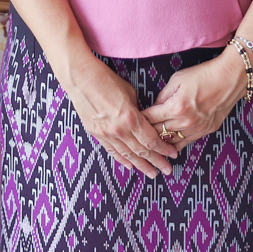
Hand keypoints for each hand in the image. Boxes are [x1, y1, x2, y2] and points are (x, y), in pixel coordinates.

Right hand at [65, 52, 175, 177]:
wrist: (80, 77)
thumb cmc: (106, 79)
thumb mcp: (129, 92)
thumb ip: (138, 110)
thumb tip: (144, 120)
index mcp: (130, 118)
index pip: (151, 140)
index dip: (163, 149)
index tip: (172, 154)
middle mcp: (119, 130)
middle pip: (142, 151)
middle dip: (157, 161)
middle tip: (168, 170)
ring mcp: (106, 134)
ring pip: (127, 155)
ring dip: (141, 165)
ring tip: (152, 173)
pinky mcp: (96, 133)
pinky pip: (112, 150)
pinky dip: (122, 159)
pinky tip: (130, 166)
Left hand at [142, 54, 246, 150]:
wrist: (230, 78)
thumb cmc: (203, 75)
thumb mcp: (177, 79)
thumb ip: (163, 95)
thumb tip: (155, 107)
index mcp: (176, 107)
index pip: (150, 119)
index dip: (139, 120)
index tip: (131, 120)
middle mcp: (186, 122)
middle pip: (159, 132)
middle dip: (146, 132)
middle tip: (137, 133)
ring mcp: (197, 128)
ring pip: (172, 141)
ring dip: (160, 142)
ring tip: (149, 142)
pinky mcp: (206, 131)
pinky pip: (186, 142)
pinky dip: (175, 144)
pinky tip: (168, 147)